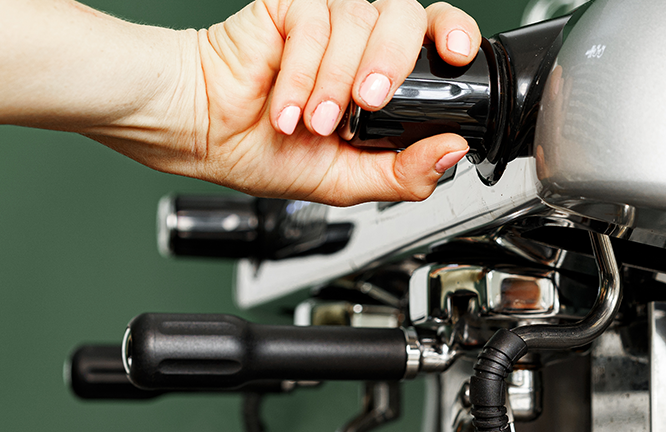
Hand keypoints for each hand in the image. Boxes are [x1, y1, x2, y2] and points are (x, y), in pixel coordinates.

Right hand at [96, 0, 482, 204]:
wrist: (206, 137)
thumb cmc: (266, 149)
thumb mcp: (348, 180)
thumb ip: (403, 173)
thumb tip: (451, 153)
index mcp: (382, 73)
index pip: (434, 35)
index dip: (454, 35)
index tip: (458, 55)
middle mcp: (360, 40)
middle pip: (407, 18)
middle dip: (393, 65)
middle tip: (368, 105)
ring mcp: (327, 19)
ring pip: (362, 22)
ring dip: (338, 82)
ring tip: (312, 122)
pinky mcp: (291, 6)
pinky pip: (315, 23)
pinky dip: (304, 74)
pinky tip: (286, 108)